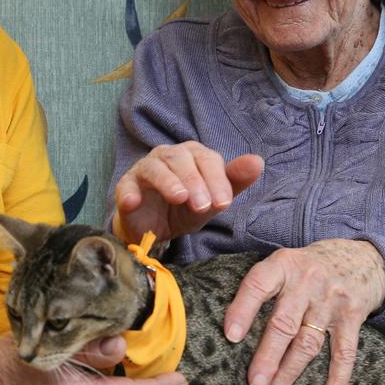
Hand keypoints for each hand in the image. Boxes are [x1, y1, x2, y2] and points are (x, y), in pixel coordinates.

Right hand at [113, 143, 263, 242]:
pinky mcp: (126, 187)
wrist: (155, 229)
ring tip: (179, 198)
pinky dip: (129, 193)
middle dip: (195, 182)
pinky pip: (126, 186)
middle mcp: (168, 156)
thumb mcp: (212, 201)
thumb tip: (258, 161)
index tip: (224, 204)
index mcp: (193, 155)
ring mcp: (145, 169)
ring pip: (155, 168)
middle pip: (181, 158)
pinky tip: (134, 202)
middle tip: (203, 206)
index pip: (207, 158)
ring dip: (168, 182)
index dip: (216, 179)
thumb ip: (233, 182)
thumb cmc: (185, 209)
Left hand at [223, 239, 384, 384]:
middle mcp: (307, 281)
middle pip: (284, 323)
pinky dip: (338, 378)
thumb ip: (262, 286)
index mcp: (283, 265)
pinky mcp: (353, 316)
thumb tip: (228, 326)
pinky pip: (345, 351)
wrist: (361, 257)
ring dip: (289, 372)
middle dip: (267, 356)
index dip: (243, 310)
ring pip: (308, 342)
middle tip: (254, 383)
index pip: (258, 285)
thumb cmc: (308, 265)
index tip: (231, 336)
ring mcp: (331, 300)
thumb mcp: (283, 262)